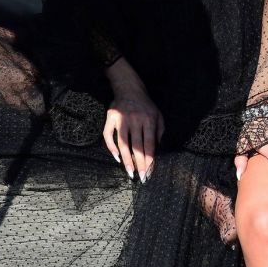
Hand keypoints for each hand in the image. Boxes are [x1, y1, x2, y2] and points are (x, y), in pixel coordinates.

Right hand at [103, 58, 164, 181]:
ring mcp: (121, 119)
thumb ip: (159, 132)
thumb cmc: (146, 105)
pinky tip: (116, 158)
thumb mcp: (158, 116)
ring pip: (123, 144)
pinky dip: (111, 147)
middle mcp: (134, 120)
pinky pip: (108, 135)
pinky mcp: (110, 117)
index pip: (149, 144)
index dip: (149, 160)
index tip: (149, 172)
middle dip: (139, 164)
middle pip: (137, 147)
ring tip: (130, 173)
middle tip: (141, 178)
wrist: (129, 88)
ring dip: (126, 160)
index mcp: (148, 120)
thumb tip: (156, 151)